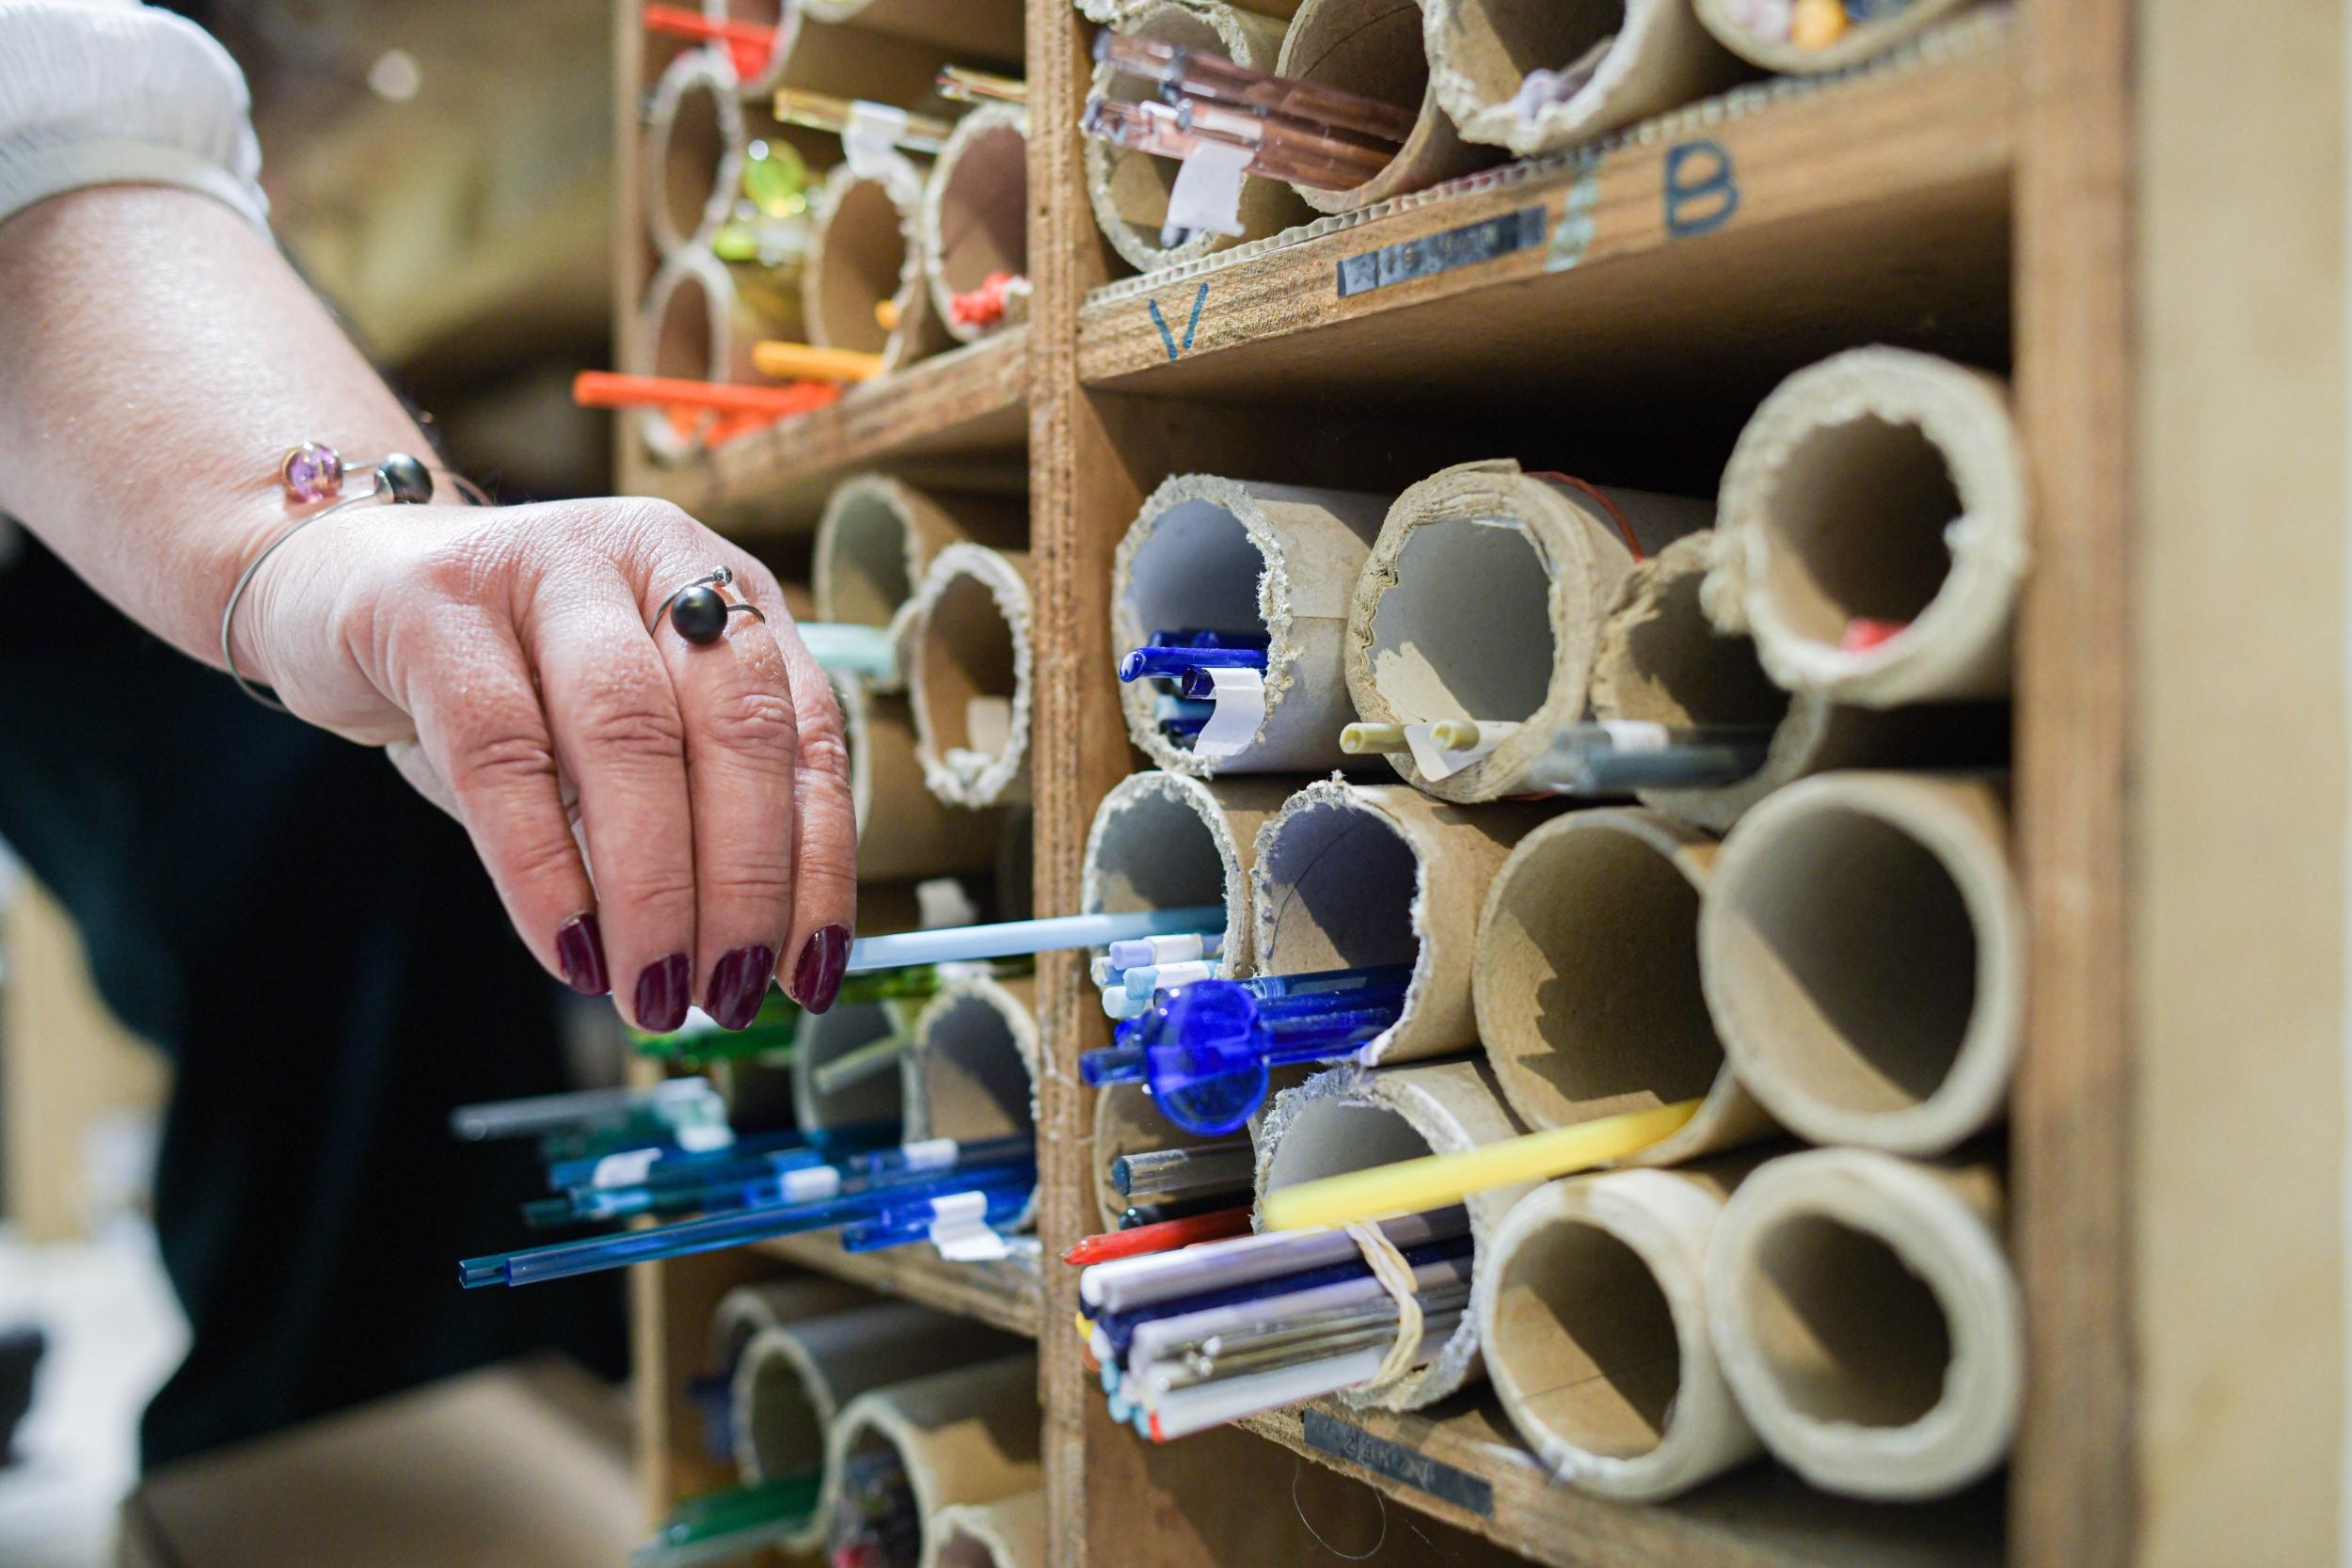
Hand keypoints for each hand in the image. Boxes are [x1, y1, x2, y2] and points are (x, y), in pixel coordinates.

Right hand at [232, 493, 856, 1030]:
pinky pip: (501, 753)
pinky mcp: (432, 602)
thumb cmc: (498, 683)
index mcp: (724, 589)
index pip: (805, 731)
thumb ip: (683, 817)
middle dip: (744, 881)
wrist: (329, 586)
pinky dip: (542, 868)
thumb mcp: (609, 744)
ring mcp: (546, 564)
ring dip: (654, 887)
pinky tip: (567, 947)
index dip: (818, 861)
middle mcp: (654, 557)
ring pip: (629, 736)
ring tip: (653, 990)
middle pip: (734, 726)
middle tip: (730, 992)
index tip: (811, 972)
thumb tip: (748, 958)